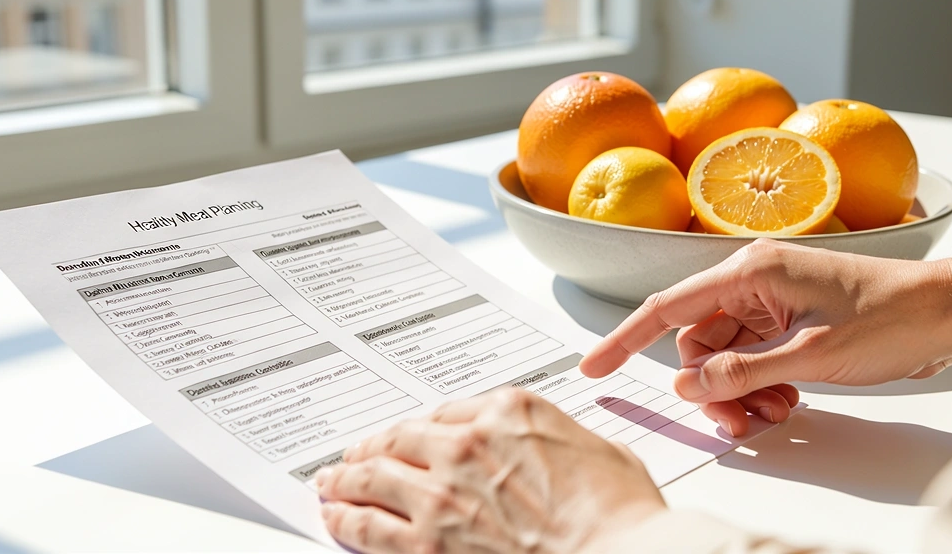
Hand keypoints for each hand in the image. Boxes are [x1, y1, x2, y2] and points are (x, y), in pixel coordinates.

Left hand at [317, 387, 665, 553]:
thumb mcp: (598, 449)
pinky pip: (369, 528)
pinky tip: (335, 519)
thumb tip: (547, 450)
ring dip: (346, 479)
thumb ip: (557, 438)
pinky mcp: (429, 544)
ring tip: (330, 483)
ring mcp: (444, 494)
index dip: (421, 429)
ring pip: (373, 478)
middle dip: (372, 447)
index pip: (447, 414)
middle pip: (400, 439)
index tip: (410, 436)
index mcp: (509, 412)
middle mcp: (468, 444)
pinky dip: (345, 520)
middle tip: (354, 455)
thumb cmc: (621, 514)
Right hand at [580, 239, 951, 436]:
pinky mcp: (790, 321)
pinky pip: (752, 359)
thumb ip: (744, 372)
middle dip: (708, 388)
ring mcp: (772, 302)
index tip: (594, 367)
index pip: (668, 307)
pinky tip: (787, 401)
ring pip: (724, 357)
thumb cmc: (892, 318)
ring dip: (738, 392)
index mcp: (752, 270)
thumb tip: (689, 387)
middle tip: (738, 423)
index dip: (625, 339)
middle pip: (697, 343)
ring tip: (775, 412)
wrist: (951, 313)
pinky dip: (760, 387)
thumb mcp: (813, 355)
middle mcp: (754, 281)